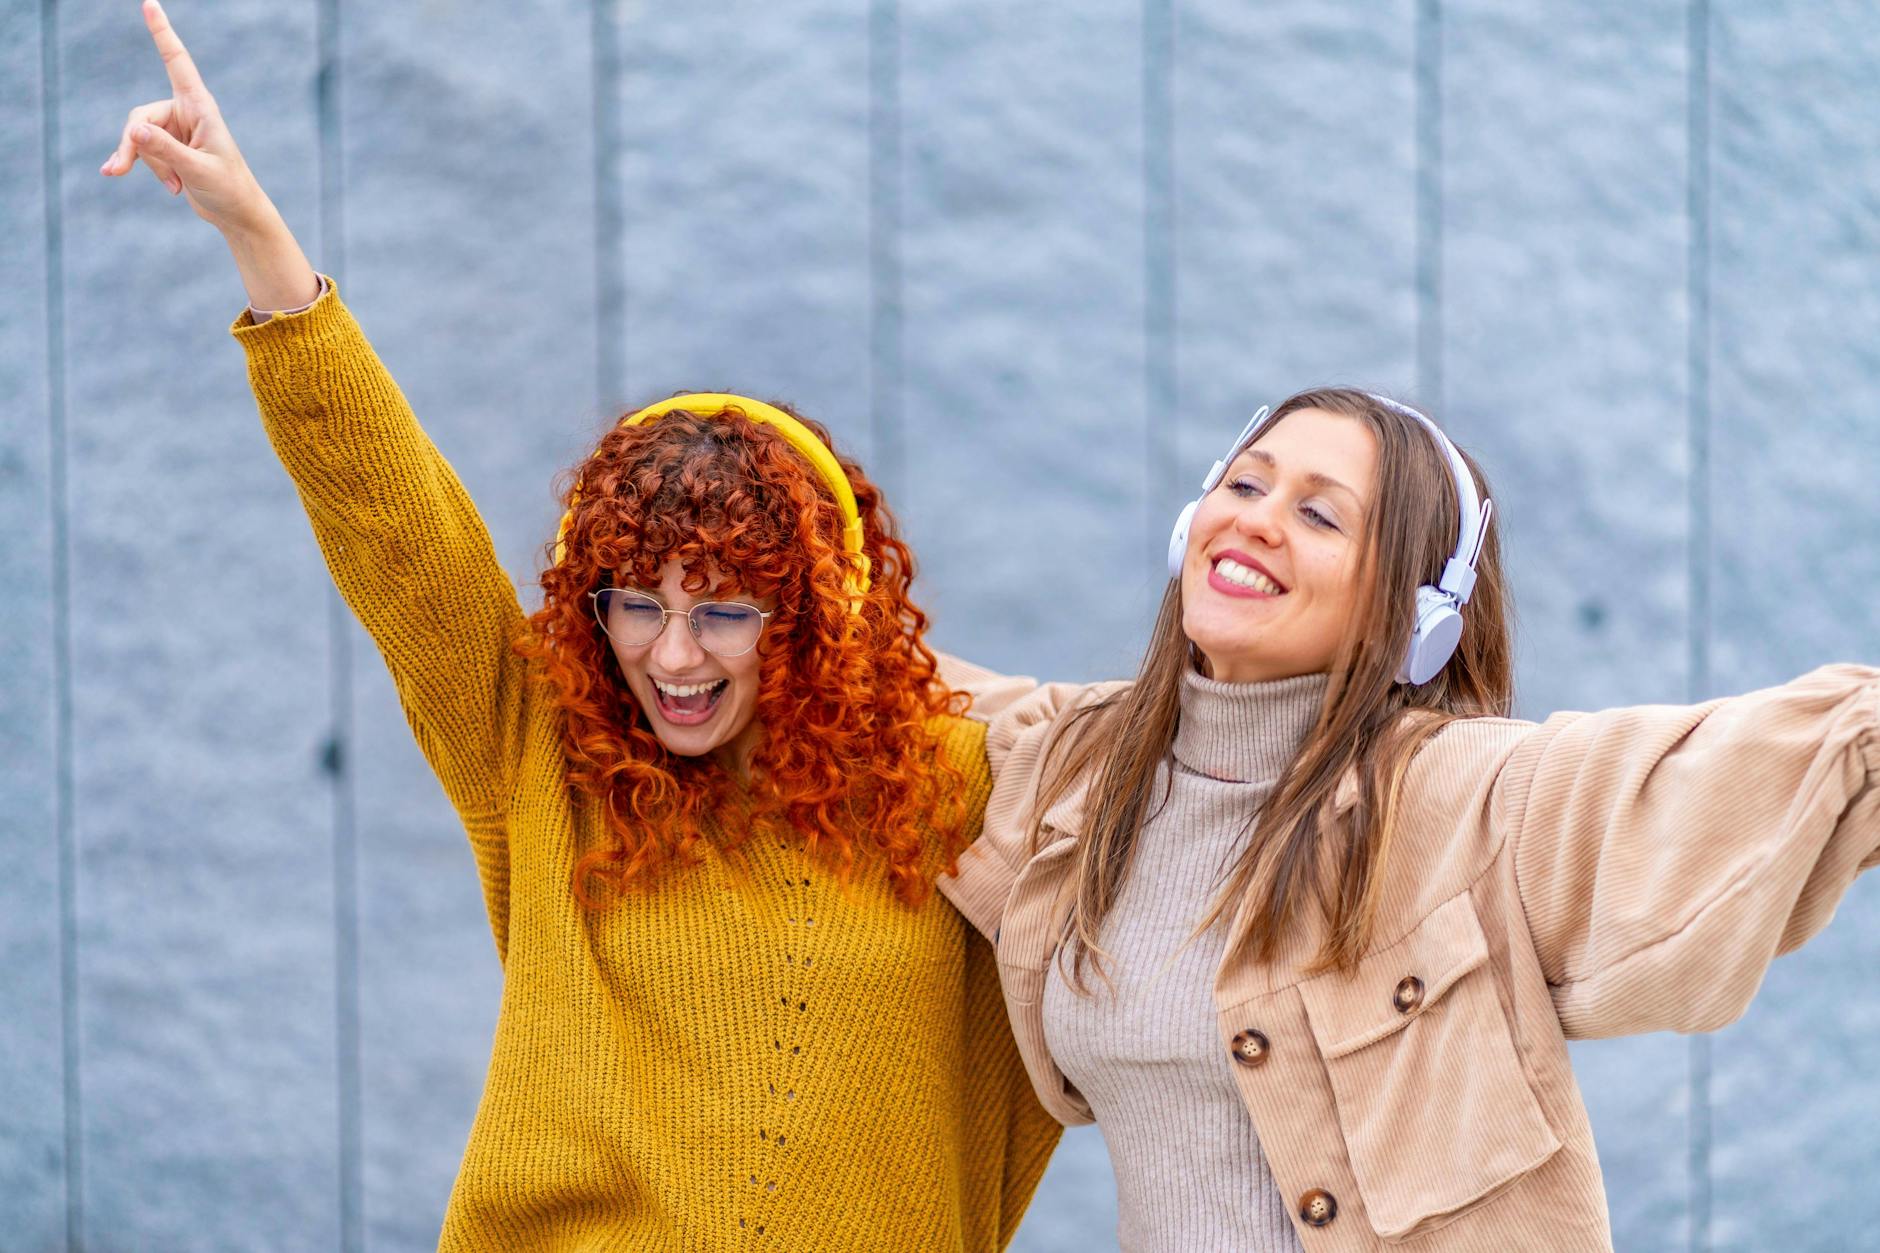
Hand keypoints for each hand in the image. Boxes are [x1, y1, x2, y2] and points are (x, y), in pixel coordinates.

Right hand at [100, 0, 317, 310]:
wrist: (238, 214)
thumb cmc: (229, 189)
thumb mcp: (197, 170)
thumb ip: (165, 151)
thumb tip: (131, 130)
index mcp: (200, 107)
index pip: (177, 62)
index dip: (162, 33)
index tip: (150, 3)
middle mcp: (187, 112)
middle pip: (140, 117)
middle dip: (132, 145)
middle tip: (118, 171)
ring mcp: (177, 130)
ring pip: (140, 138)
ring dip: (150, 164)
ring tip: (174, 186)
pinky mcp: (170, 147)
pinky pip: (145, 152)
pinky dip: (153, 170)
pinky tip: (171, 188)